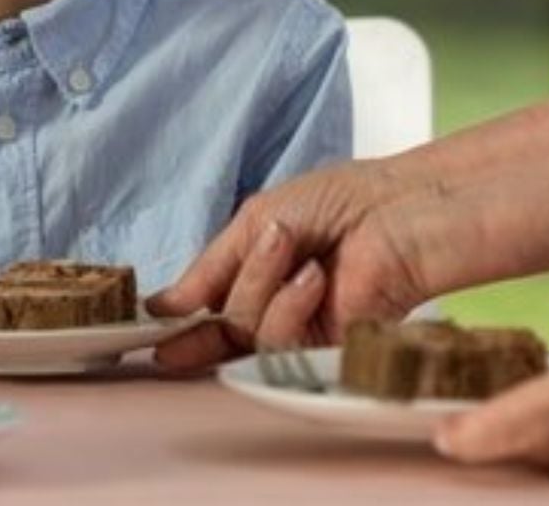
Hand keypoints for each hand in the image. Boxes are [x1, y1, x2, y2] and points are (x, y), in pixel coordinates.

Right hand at [149, 158, 429, 369]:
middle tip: (229, 277)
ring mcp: (300, 330)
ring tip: (287, 244)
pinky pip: (282, 343)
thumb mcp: (255, 221)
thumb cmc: (340, 201)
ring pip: (247, 332)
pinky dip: (289, 305)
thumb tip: (162, 306)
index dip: (180, 324)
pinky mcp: (325, 348)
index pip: (209, 310)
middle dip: (211, 304)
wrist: (398, 209)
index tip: (151, 328)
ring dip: (260, 284)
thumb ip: (209, 268)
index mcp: (257, 274)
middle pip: (221, 325)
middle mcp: (275, 307)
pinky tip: (313, 276)